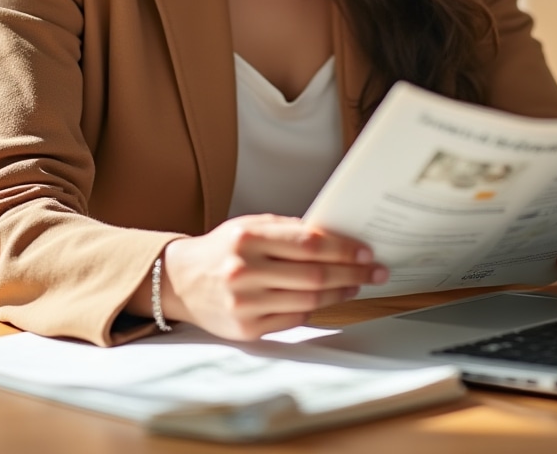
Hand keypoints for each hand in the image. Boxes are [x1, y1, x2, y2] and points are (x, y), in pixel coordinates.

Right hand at [160, 214, 388, 340]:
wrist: (181, 281)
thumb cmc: (223, 249)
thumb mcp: (250, 226)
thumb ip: (288, 230)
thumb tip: (334, 237)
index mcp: (248, 237)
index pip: (308, 243)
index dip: (342, 248)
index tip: (365, 251)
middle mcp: (244, 270)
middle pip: (313, 275)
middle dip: (351, 272)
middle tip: (375, 270)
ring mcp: (245, 303)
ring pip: (307, 301)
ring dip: (339, 293)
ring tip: (356, 284)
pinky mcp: (246, 329)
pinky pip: (292, 320)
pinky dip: (315, 310)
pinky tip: (329, 299)